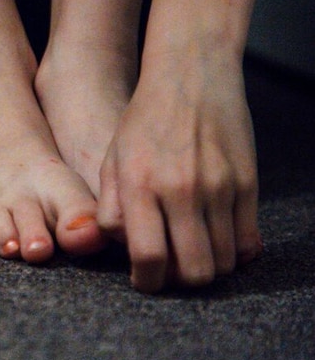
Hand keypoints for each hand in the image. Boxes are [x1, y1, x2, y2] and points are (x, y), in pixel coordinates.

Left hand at [97, 53, 261, 292]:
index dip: (146, 281)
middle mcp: (180, 189)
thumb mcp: (112, 159)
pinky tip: (216, 239)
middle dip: (180, 283)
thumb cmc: (144, 120)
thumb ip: (111, 207)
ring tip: (192, 253)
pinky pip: (248, 241)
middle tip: (171, 272)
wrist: (190, 77)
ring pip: (224, 261)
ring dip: (208, 268)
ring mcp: (219, 187)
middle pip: (194, 271)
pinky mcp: (247, 183)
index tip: (144, 280)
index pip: (148, 256)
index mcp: (139, 184)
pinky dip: (234, 252)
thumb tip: (123, 248)